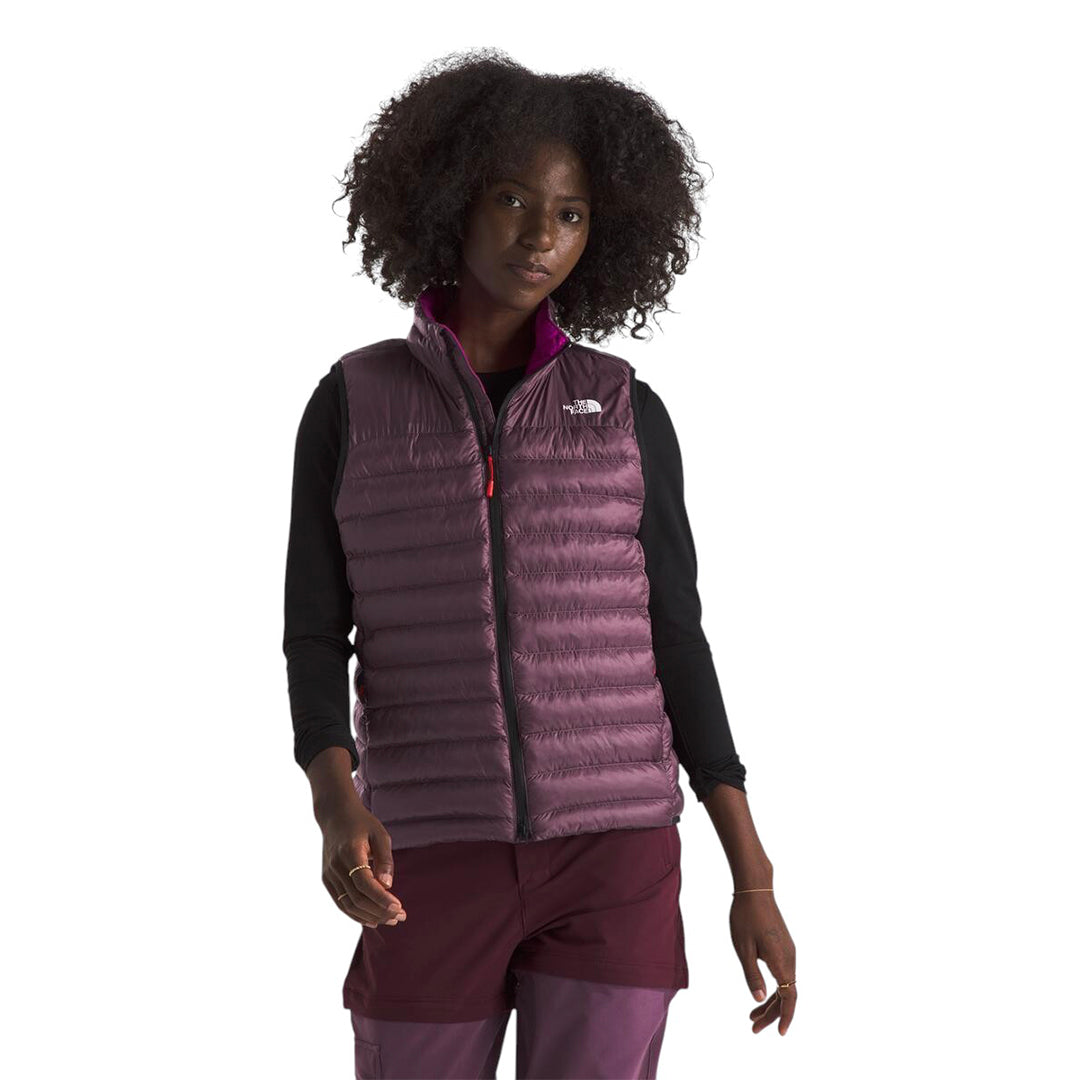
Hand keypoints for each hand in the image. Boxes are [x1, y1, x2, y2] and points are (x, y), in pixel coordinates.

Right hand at [320, 800, 406, 928]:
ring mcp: (329, 874)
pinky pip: (341, 902)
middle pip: (357, 898)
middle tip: (400, 917)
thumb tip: (388, 885)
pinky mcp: (327, 880)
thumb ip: (385, 859)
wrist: (335, 815)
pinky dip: (356, 914)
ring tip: (390, 920)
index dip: (381, 898)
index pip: (364, 883)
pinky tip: (372, 920)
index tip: (398, 907)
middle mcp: (336, 866)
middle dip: (380, 911)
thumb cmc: (362, 823)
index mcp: (350, 852)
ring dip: (370, 916)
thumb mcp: (379, 834)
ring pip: (348, 905)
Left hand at [730, 891, 796, 1034]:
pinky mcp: (784, 945)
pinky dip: (773, 987)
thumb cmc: (745, 917)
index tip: (780, 1033)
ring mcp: (788, 951)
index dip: (785, 1016)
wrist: (755, 889)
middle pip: (786, 994)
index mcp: (781, 960)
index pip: (789, 997)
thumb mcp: (743, 948)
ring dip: (771, 1002)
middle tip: (753, 1027)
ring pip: (784, 984)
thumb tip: (760, 999)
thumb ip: (752, 975)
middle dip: (772, 1014)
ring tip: (752, 1016)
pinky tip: (761, 992)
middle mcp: (790, 958)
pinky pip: (783, 973)